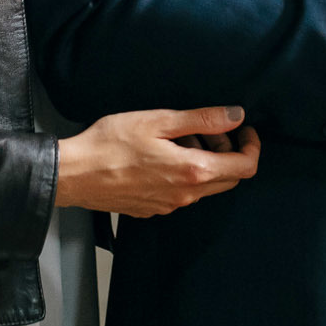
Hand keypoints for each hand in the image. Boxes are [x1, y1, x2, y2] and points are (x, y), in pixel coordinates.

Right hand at [56, 107, 260, 217]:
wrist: (73, 175)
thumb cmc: (110, 143)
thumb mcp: (158, 120)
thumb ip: (201, 119)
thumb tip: (236, 115)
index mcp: (193, 172)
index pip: (244, 167)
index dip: (252, 146)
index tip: (243, 129)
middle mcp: (186, 196)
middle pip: (229, 179)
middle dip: (227, 152)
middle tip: (206, 130)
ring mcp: (169, 206)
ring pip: (204, 187)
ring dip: (204, 163)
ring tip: (177, 138)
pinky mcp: (153, 209)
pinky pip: (181, 194)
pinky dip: (183, 174)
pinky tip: (160, 156)